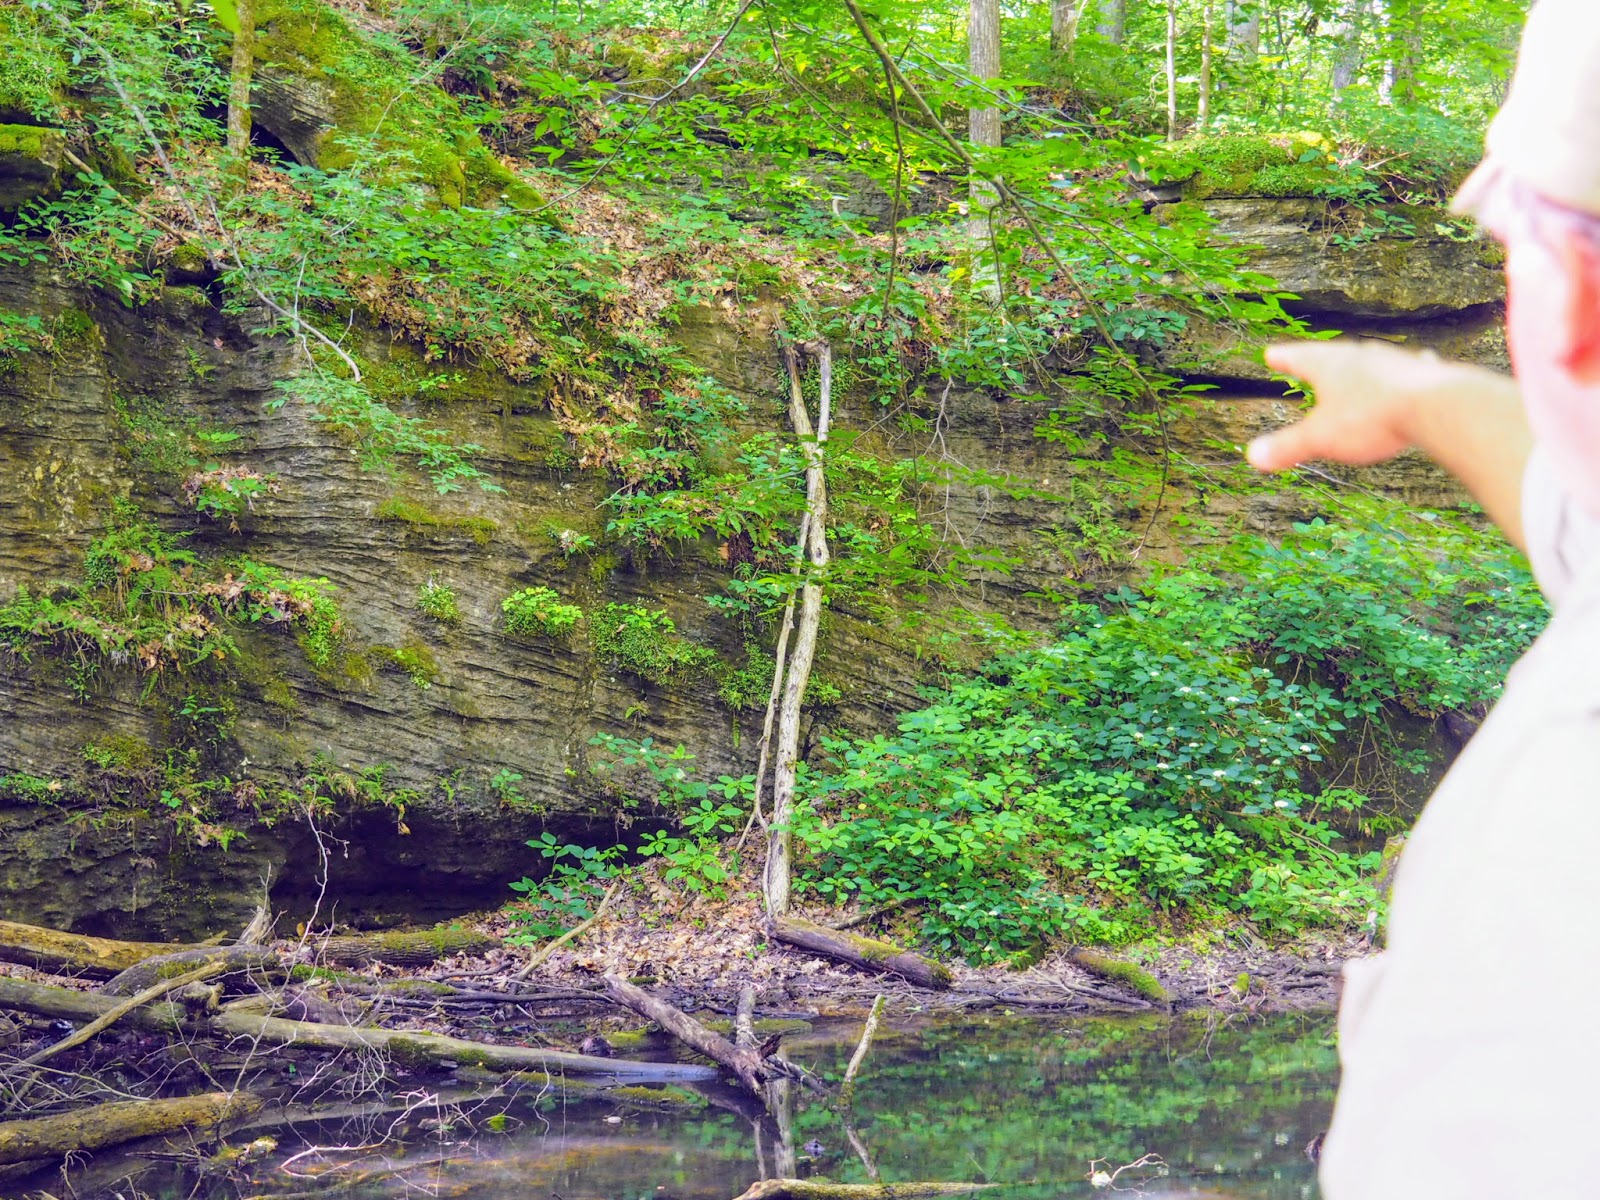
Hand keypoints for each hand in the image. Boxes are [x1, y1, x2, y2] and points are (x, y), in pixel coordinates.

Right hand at [1248, 340, 1476, 471]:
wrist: (1435, 407)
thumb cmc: (1371, 419)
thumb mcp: (1320, 438)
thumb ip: (1287, 446)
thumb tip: (1252, 456)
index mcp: (1331, 366)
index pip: (1300, 358)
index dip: (1284, 358)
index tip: (1271, 354)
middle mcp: (1362, 357)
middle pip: (1336, 356)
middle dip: (1323, 359)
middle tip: (1314, 357)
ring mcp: (1395, 362)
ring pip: (1373, 360)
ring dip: (1364, 364)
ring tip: (1361, 363)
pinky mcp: (1423, 374)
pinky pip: (1409, 369)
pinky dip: (1405, 372)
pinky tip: (1419, 362)